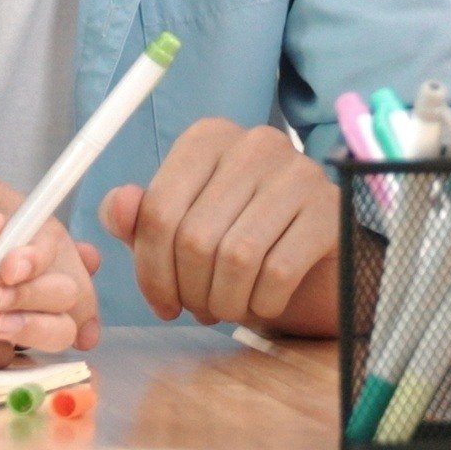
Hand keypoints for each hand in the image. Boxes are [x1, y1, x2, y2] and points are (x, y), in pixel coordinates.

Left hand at [98, 119, 338, 330]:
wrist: (315, 261)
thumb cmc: (239, 240)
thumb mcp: (181, 229)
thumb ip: (141, 219)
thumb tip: (120, 205)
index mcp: (208, 138)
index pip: (158, 210)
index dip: (151, 270)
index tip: (162, 304)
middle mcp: (254, 144)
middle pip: (195, 237)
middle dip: (190, 290)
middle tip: (201, 310)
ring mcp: (298, 172)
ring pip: (237, 257)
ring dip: (225, 301)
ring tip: (228, 308)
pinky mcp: (330, 209)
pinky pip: (279, 271)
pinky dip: (264, 302)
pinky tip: (263, 303)